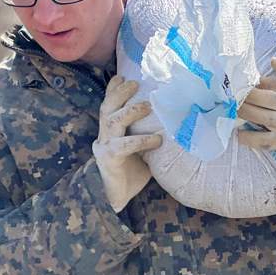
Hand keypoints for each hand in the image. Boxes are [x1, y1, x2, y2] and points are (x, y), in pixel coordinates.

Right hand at [93, 76, 162, 212]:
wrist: (116, 199)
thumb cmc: (131, 172)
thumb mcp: (139, 148)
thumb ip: (146, 132)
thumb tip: (171, 118)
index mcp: (109, 130)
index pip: (108, 104)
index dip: (113, 89)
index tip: (122, 75)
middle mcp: (104, 135)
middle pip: (107, 107)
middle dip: (119, 92)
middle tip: (135, 83)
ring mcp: (105, 146)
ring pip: (112, 120)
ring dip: (130, 110)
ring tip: (147, 105)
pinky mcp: (110, 159)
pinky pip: (124, 145)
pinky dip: (142, 140)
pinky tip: (157, 139)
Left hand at [237, 57, 275, 156]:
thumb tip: (272, 61)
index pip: (266, 83)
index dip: (250, 82)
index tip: (237, 80)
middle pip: (260, 98)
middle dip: (243, 95)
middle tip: (230, 93)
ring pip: (259, 117)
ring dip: (242, 112)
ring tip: (230, 107)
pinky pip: (264, 142)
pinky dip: (250, 139)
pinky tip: (238, 134)